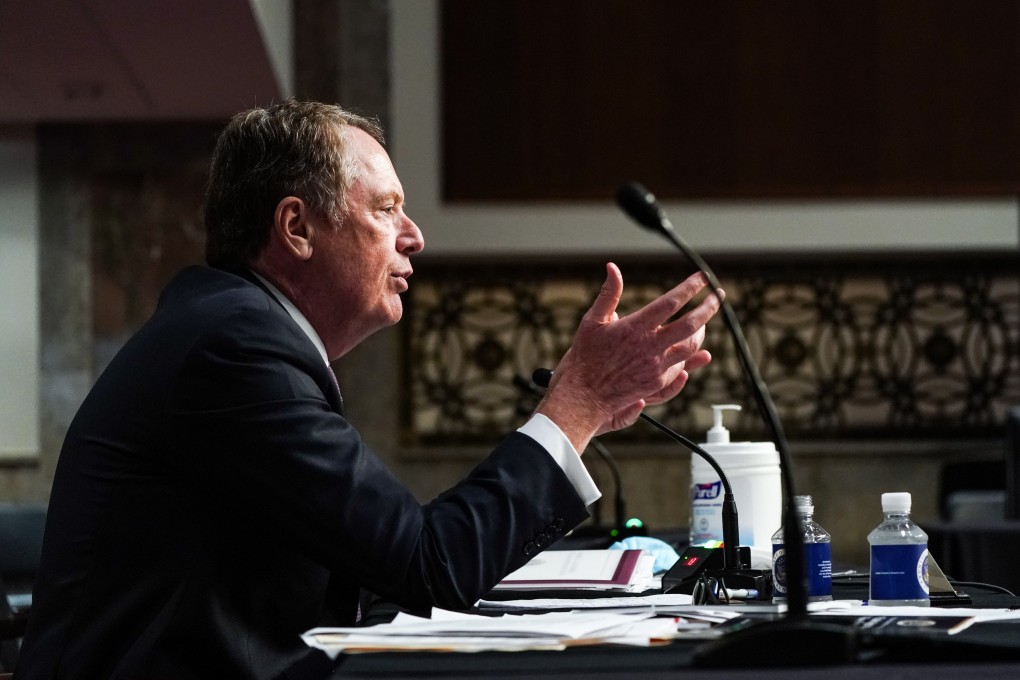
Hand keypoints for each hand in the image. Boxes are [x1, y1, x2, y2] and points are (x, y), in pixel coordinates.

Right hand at [535, 263, 720, 451]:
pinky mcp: (656, 383)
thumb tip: (612, 268)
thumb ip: (608, 293)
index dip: (690, 288)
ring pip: (690, 347)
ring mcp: (656, 367)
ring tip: (704, 322)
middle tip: (718, 296)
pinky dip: (687, 356)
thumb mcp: (593, 320)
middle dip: (709, 308)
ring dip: (701, 332)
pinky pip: (680, 368)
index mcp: (635, 328)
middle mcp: (650, 347)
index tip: (702, 278)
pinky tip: (688, 350)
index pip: (671, 302)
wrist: (583, 395)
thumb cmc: (585, 356)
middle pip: (691, 325)